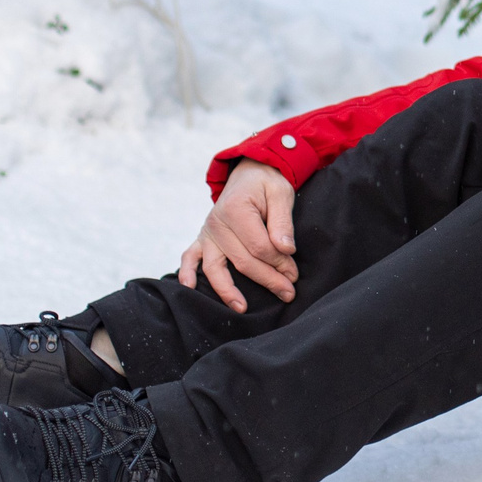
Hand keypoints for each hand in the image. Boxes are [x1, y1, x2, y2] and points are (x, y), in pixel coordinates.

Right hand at [179, 158, 298, 311]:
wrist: (249, 173)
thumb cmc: (267, 184)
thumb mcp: (281, 193)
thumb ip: (282, 222)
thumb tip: (286, 249)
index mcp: (237, 210)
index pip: (260, 246)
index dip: (280, 263)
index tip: (294, 274)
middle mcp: (217, 223)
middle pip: (242, 261)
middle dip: (268, 279)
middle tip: (288, 293)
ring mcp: (207, 232)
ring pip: (215, 267)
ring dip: (228, 290)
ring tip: (242, 308)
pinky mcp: (202, 238)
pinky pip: (189, 258)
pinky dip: (187, 274)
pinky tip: (190, 289)